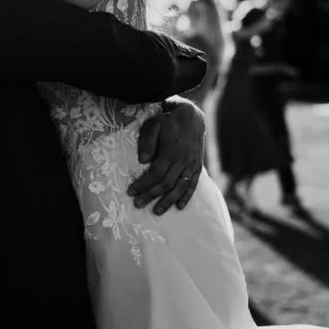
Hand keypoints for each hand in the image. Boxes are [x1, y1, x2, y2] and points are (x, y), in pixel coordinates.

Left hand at [129, 99, 206, 213]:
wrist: (191, 116)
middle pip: (165, 183)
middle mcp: (182, 161)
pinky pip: (192, 185)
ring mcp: (191, 165)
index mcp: (170, 151)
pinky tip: (180, 206)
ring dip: (168, 201)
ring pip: (179, 187)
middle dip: (150, 195)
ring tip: (157, 211)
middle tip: (137, 204)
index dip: (142, 185)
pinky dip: (186, 196)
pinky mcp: (197, 166)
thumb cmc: (167, 120)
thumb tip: (142, 160)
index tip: (131, 192)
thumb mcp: (154, 124)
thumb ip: (147, 140)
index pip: (155, 174)